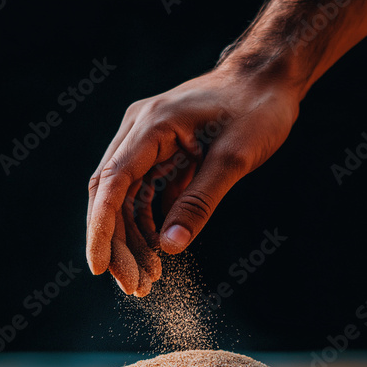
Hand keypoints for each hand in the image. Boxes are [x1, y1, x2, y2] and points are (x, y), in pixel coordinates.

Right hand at [87, 66, 299, 295]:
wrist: (268, 80)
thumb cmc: (256, 109)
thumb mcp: (234, 158)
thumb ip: (200, 202)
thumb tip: (169, 248)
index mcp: (151, 126)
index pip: (111, 184)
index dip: (101, 229)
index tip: (98, 267)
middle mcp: (140, 133)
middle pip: (112, 196)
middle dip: (119, 244)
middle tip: (134, 286)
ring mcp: (149, 144)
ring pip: (127, 200)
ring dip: (134, 240)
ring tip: (147, 279)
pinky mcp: (163, 155)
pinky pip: (147, 195)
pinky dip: (150, 224)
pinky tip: (158, 251)